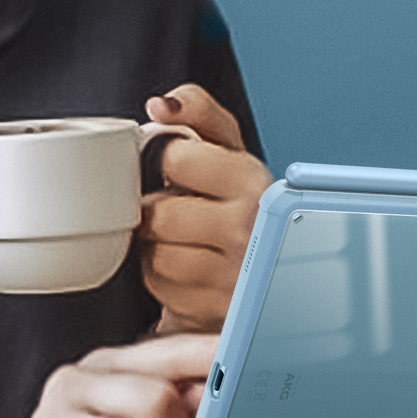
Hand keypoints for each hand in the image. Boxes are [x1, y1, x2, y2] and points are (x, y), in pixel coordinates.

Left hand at [138, 84, 272, 333]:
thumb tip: (160, 106)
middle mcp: (251, 230)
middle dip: (161, 210)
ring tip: (186, 239)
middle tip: (184, 210)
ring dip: (159, 246)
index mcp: (255, 181)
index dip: (171, 162)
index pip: (176, 158)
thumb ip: (197, 110)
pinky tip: (187, 267)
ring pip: (154, 255)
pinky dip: (163, 278)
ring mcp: (235, 277)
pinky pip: (160, 287)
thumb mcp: (228, 147)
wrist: (262, 264)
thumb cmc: (240, 197)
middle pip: (159, 213)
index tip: (185, 170)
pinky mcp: (217, 311)